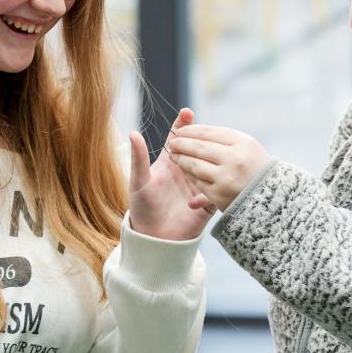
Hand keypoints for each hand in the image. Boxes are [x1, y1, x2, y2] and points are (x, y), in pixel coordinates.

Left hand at [128, 109, 215, 239]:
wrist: (155, 239)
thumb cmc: (142, 209)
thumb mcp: (139, 182)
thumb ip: (138, 158)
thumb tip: (133, 132)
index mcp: (170, 162)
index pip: (179, 137)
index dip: (183, 124)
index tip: (187, 112)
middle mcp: (186, 170)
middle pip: (198, 147)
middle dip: (202, 136)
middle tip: (203, 129)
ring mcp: (199, 184)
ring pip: (211, 165)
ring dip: (213, 157)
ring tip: (212, 150)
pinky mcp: (208, 200)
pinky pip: (218, 188)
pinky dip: (218, 182)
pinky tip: (218, 177)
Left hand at [166, 125, 270, 211]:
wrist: (272, 198)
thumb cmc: (256, 167)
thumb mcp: (248, 147)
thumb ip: (224, 138)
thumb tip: (193, 131)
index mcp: (243, 143)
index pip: (210, 132)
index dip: (191, 130)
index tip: (180, 130)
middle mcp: (235, 159)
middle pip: (200, 147)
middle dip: (182, 143)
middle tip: (172, 142)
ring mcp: (226, 178)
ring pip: (195, 165)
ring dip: (181, 159)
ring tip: (174, 155)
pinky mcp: (219, 195)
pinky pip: (197, 182)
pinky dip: (189, 174)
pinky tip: (184, 170)